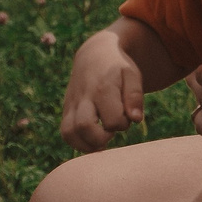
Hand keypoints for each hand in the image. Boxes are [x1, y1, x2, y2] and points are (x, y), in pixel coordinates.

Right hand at [59, 31, 146, 151]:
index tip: (126, 117)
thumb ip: (135, 96)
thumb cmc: (118, 68)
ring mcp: (72, 104)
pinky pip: (65, 133)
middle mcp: (84, 97)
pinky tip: (92, 141)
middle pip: (84, 126)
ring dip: (87, 145)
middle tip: (110, 132)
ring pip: (69, 133)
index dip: (122, 124)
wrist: (93, 55)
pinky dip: (77, 143)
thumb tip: (136, 119)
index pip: (112, 120)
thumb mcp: (132, 75)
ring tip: (101, 141)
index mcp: (103, 88)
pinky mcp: (66, 110)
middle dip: (101, 139)